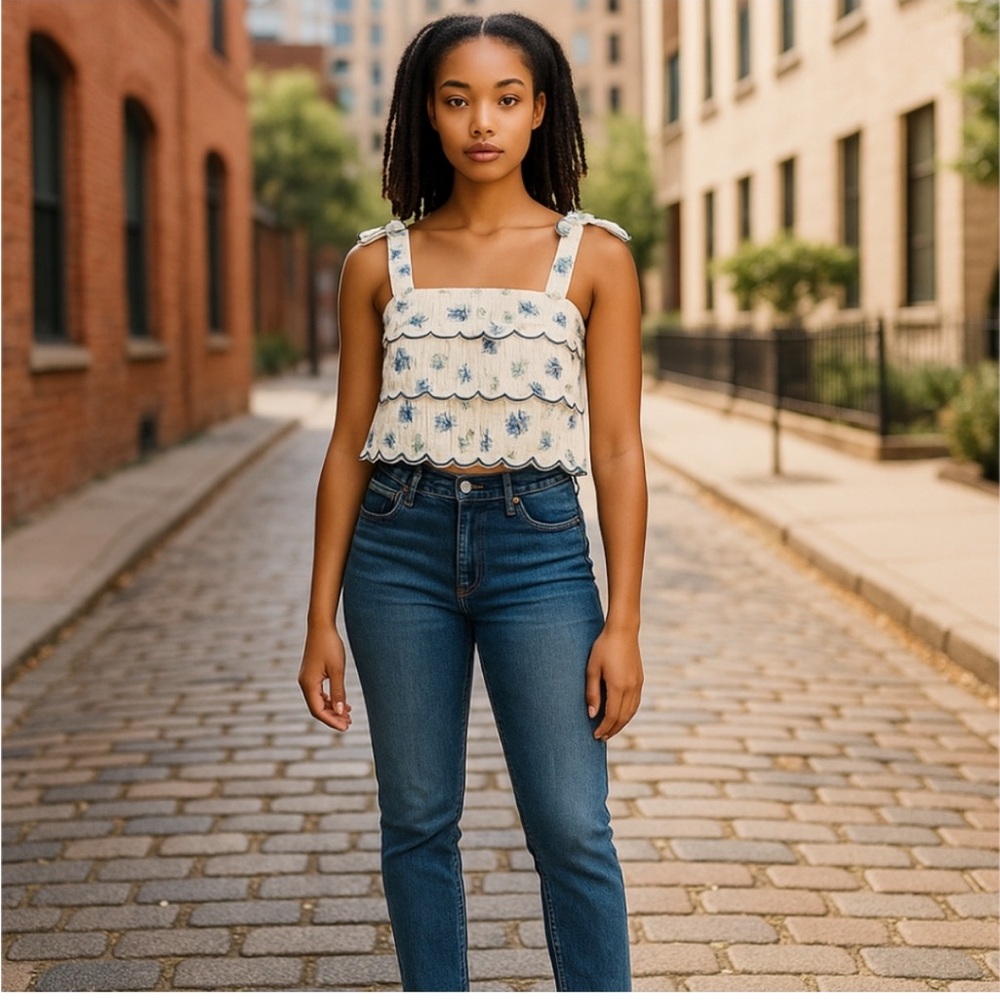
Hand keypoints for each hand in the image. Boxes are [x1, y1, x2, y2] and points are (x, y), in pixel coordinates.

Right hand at [298, 625, 352, 730]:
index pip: (318, 711)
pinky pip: (319, 693)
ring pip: (319, 702)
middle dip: (333, 717)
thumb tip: (341, 712)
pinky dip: (330, 700)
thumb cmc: (330, 645)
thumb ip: (339, 692)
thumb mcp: (337, 670)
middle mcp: (305, 683)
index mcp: (309, 684)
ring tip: (349, 716)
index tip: (345, 727)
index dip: (332, 721)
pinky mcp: (311, 675)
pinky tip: (343, 704)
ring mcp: (307, 679)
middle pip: (317, 708)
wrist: (321, 626)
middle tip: (350, 724)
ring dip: (333, 710)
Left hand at [585, 625, 642, 739]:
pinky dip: (628, 714)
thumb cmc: (603, 647)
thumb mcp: (592, 669)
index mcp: (618, 686)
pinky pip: (635, 703)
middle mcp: (631, 688)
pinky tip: (620, 715)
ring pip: (631, 712)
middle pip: (622, 718)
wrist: (623, 630)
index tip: (595, 735)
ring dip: (621, 724)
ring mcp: (637, 684)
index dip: (603, 728)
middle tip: (601, 737)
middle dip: (612, 730)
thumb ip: (592, 693)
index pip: (611, 716)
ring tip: (610, 730)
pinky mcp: (640, 680)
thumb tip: (591, 714)